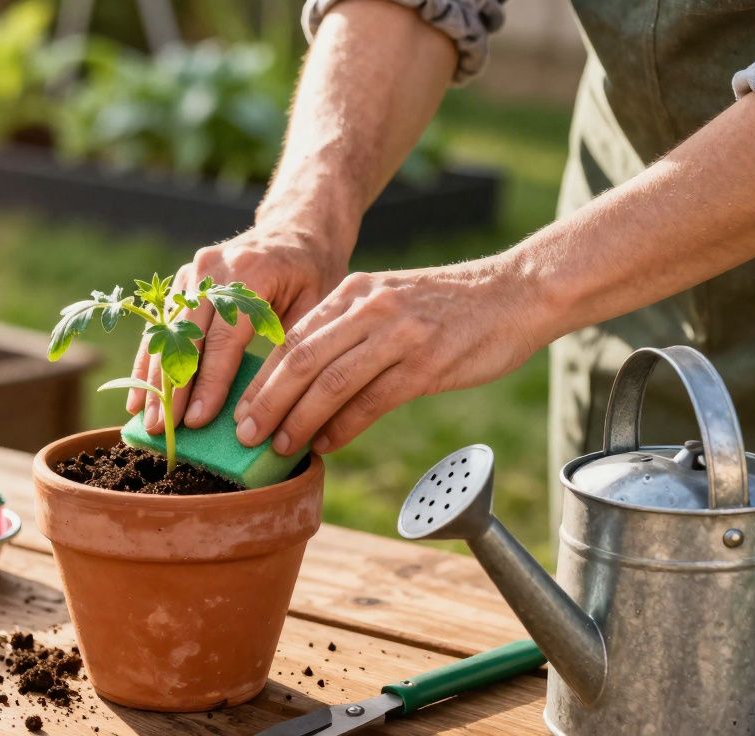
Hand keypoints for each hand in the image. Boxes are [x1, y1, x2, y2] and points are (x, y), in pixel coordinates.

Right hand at [128, 229, 348, 432]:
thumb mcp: (316, 305)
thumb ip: (290, 348)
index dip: (209, 382)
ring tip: (145, 419)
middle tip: (162, 429)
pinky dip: (148, 361)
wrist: (295, 228)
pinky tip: (138, 394)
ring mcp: (192, 271)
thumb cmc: (312, 273)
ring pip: (164, 332)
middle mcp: (213, 269)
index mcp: (251, 273)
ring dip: (153, 378)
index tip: (196, 420)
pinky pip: (159, 325)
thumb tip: (272, 408)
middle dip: (172, 387)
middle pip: (185, 336)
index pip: (224, 337)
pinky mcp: (181, 280)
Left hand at [232, 256, 543, 454]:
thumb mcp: (390, 300)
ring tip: (279, 446)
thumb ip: (349, 330)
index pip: (292, 337)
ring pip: (331, 382)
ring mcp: (398, 334)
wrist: (516, 292)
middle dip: (266, 401)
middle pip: (301, 360)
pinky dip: (344, 426)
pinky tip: (328, 444)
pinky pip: (372, 400)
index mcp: (354, 291)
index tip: (237, 409)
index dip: (259, 377)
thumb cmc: (450, 305)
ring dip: (299, 420)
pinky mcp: (426, 362)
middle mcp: (369, 308)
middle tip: (243, 435)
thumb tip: (305, 382)